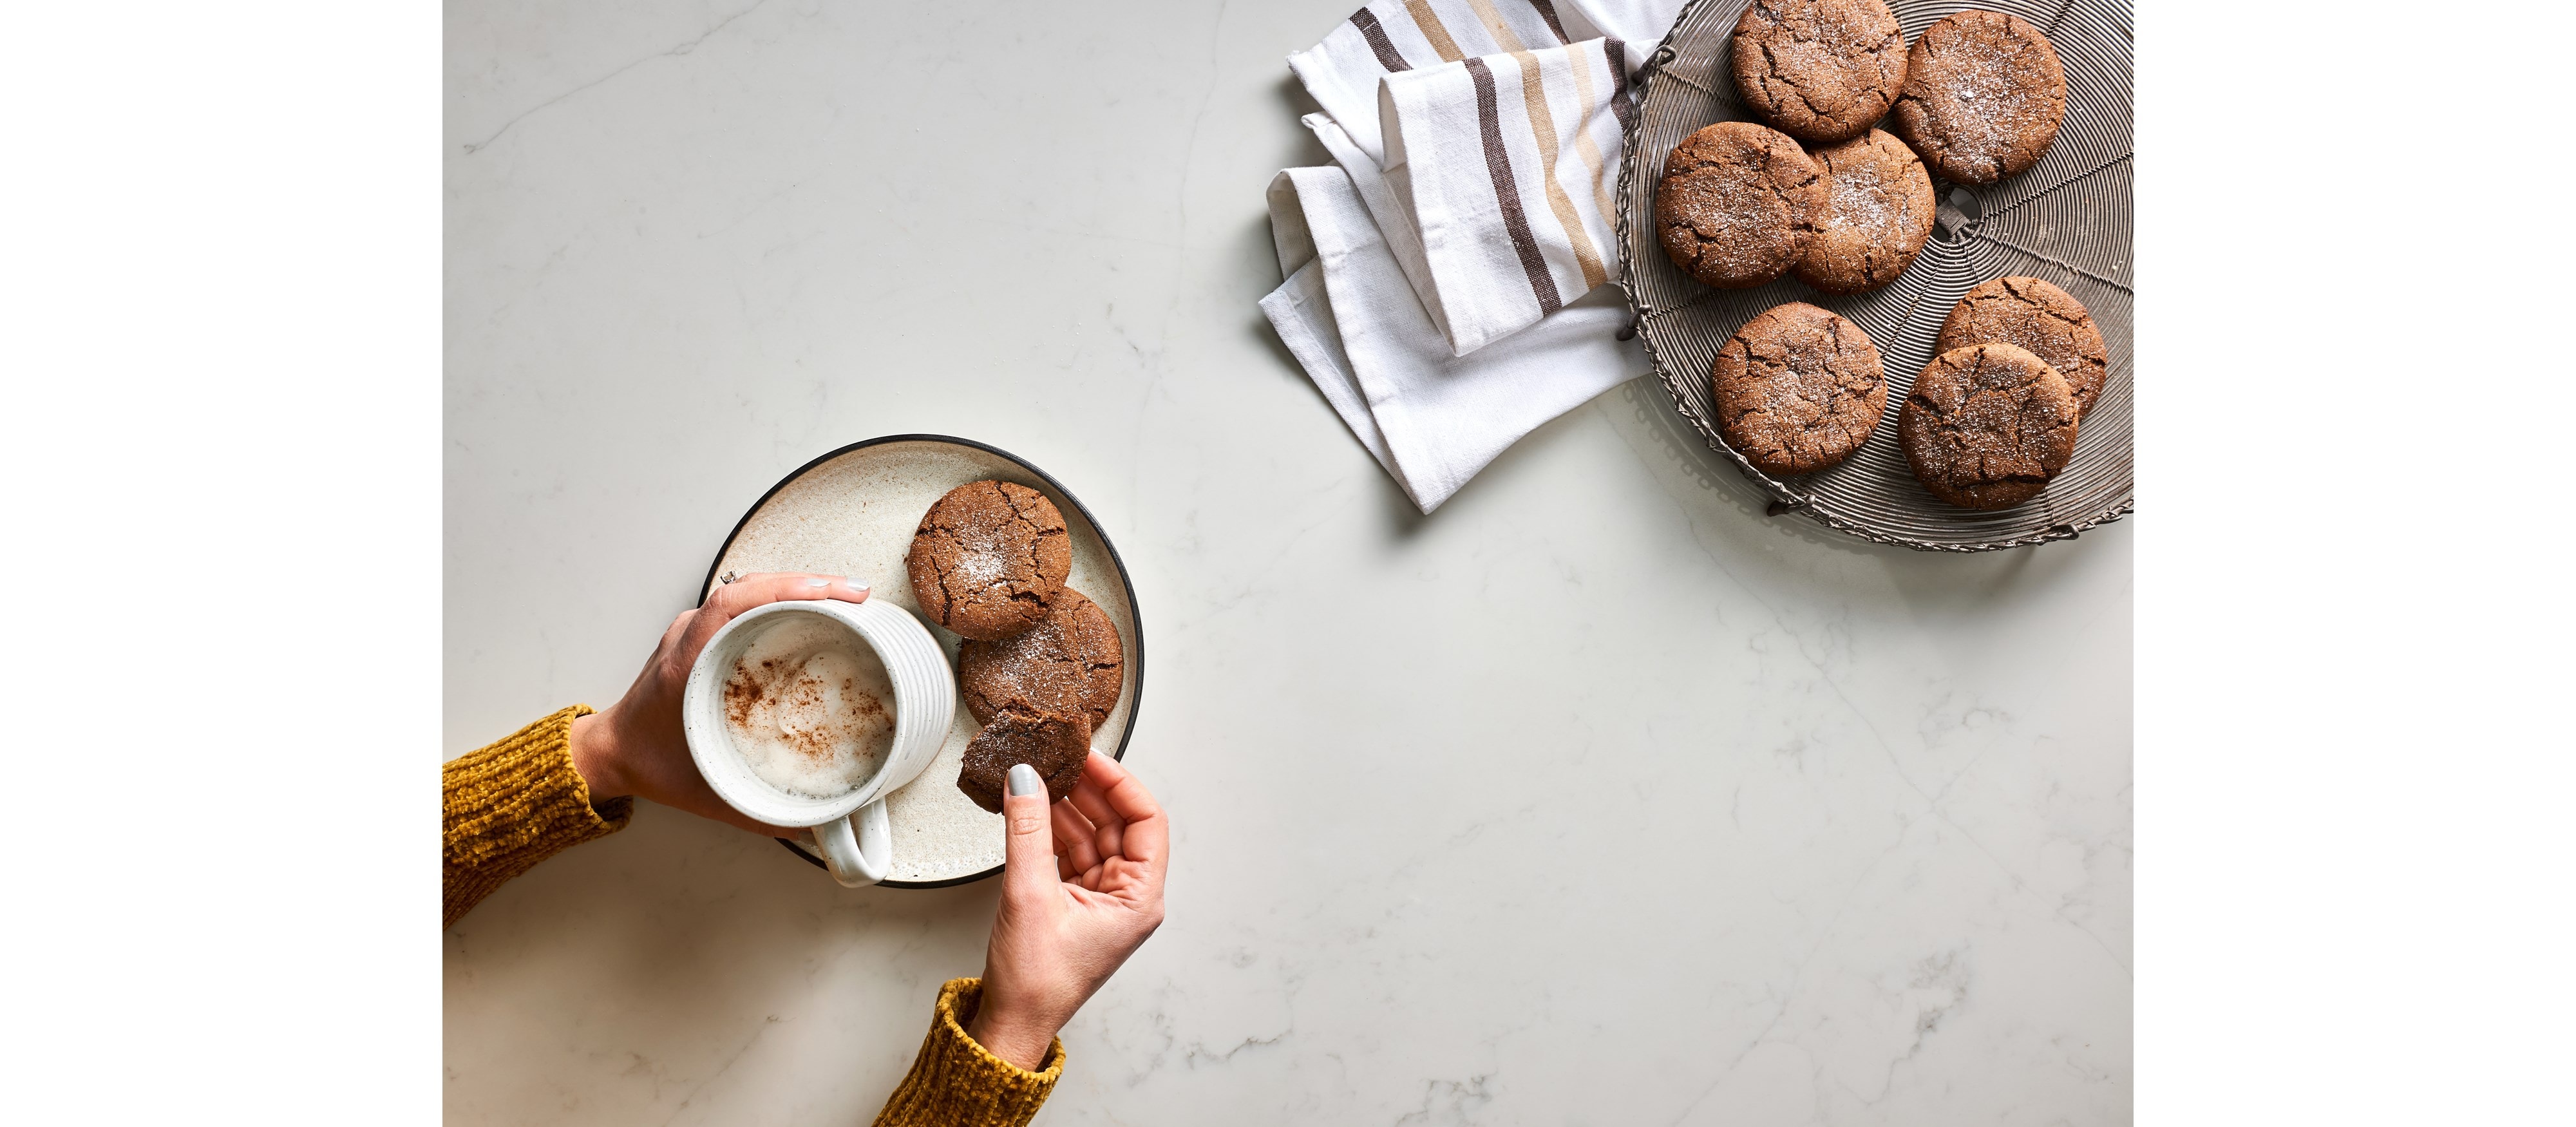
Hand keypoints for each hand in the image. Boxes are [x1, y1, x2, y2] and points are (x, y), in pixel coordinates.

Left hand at [566, 572, 870, 834]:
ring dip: (799, 588)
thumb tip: (822, 824)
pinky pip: (745, 603)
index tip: (834, 595)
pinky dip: (783, 599)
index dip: (788, 589)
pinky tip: (813, 610)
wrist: (612, 753)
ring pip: (750, 590)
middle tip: (858, 595)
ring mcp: (693, 631)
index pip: (734, 603)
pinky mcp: (701, 633)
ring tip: (845, 598)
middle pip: (752, 587)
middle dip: (811, 584)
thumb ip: (763, 815)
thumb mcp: (711, 794)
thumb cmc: (653, 766)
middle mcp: (689, 638)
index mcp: (686, 664)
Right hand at [967, 752, 1168, 1069]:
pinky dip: (1051, 831)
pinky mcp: (1076, 903)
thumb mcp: (1030, 894)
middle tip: (1061, 759)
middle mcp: (1128, 897)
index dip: (1120, 783)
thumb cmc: (1036, 981)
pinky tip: (1032, 810)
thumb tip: (1026, 780)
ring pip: (1092, 836)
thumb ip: (1028, 830)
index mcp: (1140, 898)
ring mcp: (1102, 900)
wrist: (1012, 1024)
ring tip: (1041, 778)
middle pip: (1119, 824)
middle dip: (1090, 790)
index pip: (1147, 820)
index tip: (1091, 757)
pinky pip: (1070, 853)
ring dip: (1067, 808)